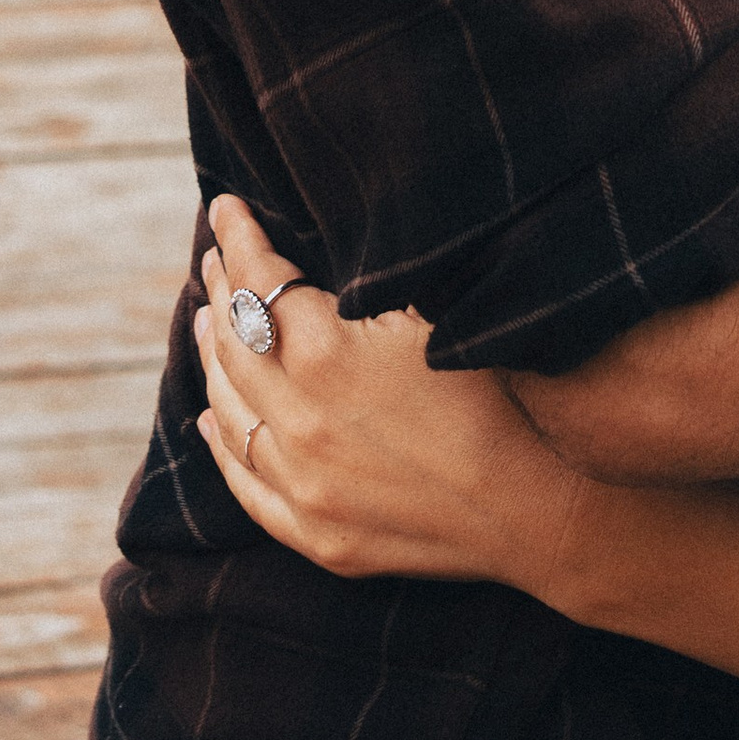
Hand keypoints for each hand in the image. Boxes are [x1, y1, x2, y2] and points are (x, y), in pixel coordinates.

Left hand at [195, 195, 597, 589]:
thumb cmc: (495, 393)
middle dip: (222, 289)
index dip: (240, 239)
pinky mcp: (313, 532)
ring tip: (205, 318)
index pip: (260, 283)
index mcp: (327, 356)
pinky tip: (209, 418)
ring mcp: (301, 484)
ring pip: (230, 409)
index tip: (226, 206)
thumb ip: (365, 286)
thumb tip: (322, 254)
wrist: (534, 504)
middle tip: (215, 256)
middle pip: (236, 342)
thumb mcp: (431, 315)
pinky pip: (244, 484)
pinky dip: (220, 444)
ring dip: (213, 358)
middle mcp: (299, 422)